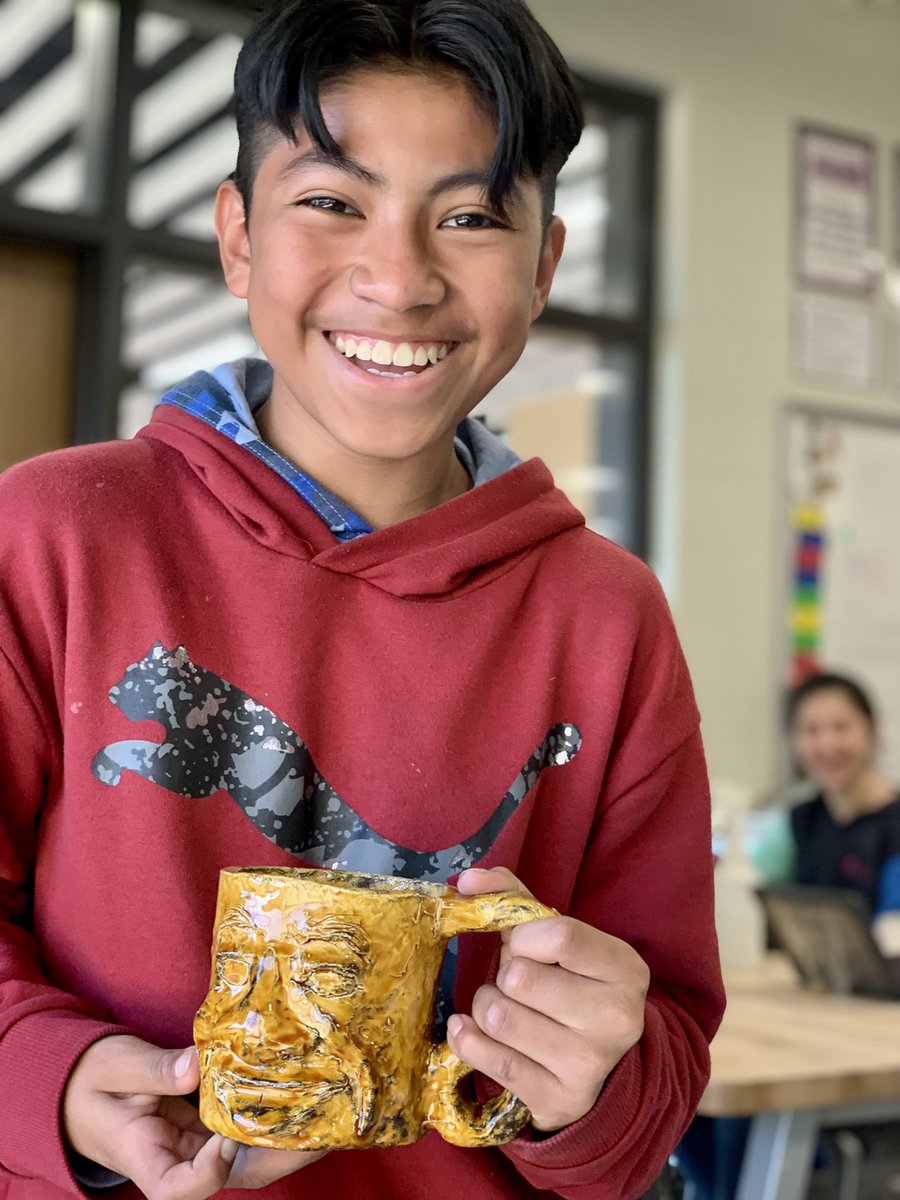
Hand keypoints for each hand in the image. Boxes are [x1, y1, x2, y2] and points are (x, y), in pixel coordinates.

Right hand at [62, 1035, 326, 1198]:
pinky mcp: (209, 1123)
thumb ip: (154, 1068)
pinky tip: (302, 1087)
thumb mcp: (114, 1066)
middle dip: (279, 1156)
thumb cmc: (90, 1080)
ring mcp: (197, 1144)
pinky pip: (244, 1124)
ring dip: (285, 1134)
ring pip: (248, 1152)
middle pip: (233, 1175)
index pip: (181, 1189)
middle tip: (319, 1129)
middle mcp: (179, 1160)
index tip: (225, 1135)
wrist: (81, 1088)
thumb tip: (199, 1062)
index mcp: (146, 1159)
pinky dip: (271, 1110)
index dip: (210, 1169)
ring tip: (326, 1107)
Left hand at [448, 867, 648, 1133]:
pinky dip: (468, 1039)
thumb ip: (513, 898)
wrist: (597, 1064)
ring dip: (486, 1006)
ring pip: (497, 1016)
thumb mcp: (556, 936)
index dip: (522, 936)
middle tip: (517, 984)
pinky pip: (487, 1059)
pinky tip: (475, 1032)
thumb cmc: (569, 983)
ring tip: (506, 1009)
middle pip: (519, 977)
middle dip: (503, 975)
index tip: (521, 944)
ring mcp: (590, 1064)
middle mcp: (618, 1018)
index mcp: (625, 968)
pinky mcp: (557, 1099)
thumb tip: (467, 880)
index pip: (559, 935)